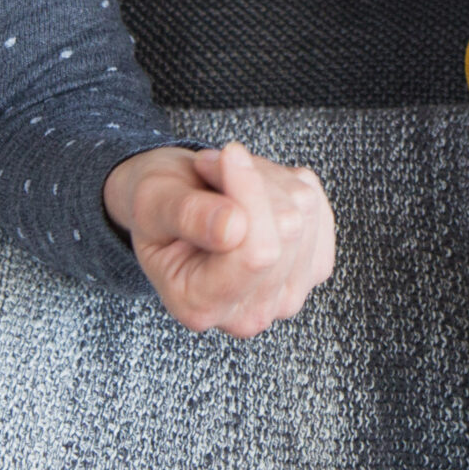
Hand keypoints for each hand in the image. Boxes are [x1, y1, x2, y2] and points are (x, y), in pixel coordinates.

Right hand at [103, 142, 336, 336]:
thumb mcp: (152, 202)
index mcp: (200, 306)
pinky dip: (289, 184)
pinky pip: (317, 205)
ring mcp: (288, 293)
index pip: (256, 253)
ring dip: (269, 179)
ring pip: (305, 210)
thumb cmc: (157, 206)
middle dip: (254, 181)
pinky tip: (257, 192)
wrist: (172, 208)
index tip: (225, 156)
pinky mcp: (314, 267)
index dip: (247, 193)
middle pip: (287, 229)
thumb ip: (187, 216)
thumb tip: (232, 228)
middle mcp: (249, 313)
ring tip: (230, 180)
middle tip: (217, 168)